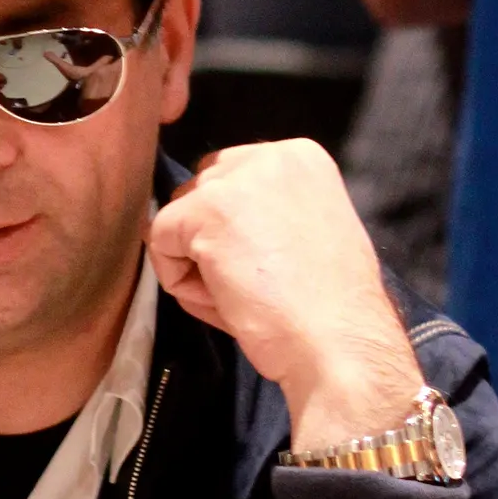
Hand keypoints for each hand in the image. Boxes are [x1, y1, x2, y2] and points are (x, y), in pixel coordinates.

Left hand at [148, 141, 421, 450]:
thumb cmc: (328, 307)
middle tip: (252, 286)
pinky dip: (178, 279)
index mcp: (301, 157)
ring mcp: (234, 181)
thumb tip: (195, 225)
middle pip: (200, 192)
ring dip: (196, 263)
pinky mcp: (203, 211)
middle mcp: (269, 156)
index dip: (235, 231)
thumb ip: (259, 216)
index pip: (232, 178)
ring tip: (241, 295)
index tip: (267, 267)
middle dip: (210, 242)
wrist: (340, 342)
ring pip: (177, 217)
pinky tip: (224, 299)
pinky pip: (158, 239)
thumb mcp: (303, 233)